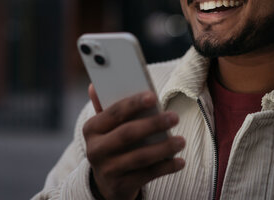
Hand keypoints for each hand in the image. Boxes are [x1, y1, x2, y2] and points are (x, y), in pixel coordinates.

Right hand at [83, 84, 185, 199]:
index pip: (114, 112)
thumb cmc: (112, 144)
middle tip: (174, 117)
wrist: (107, 183)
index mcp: (92, 129)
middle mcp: (95, 150)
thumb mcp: (105, 127)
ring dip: (163, 148)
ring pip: (139, 157)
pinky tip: (179, 161)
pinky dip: (165, 167)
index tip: (153, 96)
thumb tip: (94, 86)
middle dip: (153, 124)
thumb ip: (106, 107)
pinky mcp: (120, 186)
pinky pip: (147, 175)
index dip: (134, 103)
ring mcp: (107, 170)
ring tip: (181, 141)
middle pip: (127, 134)